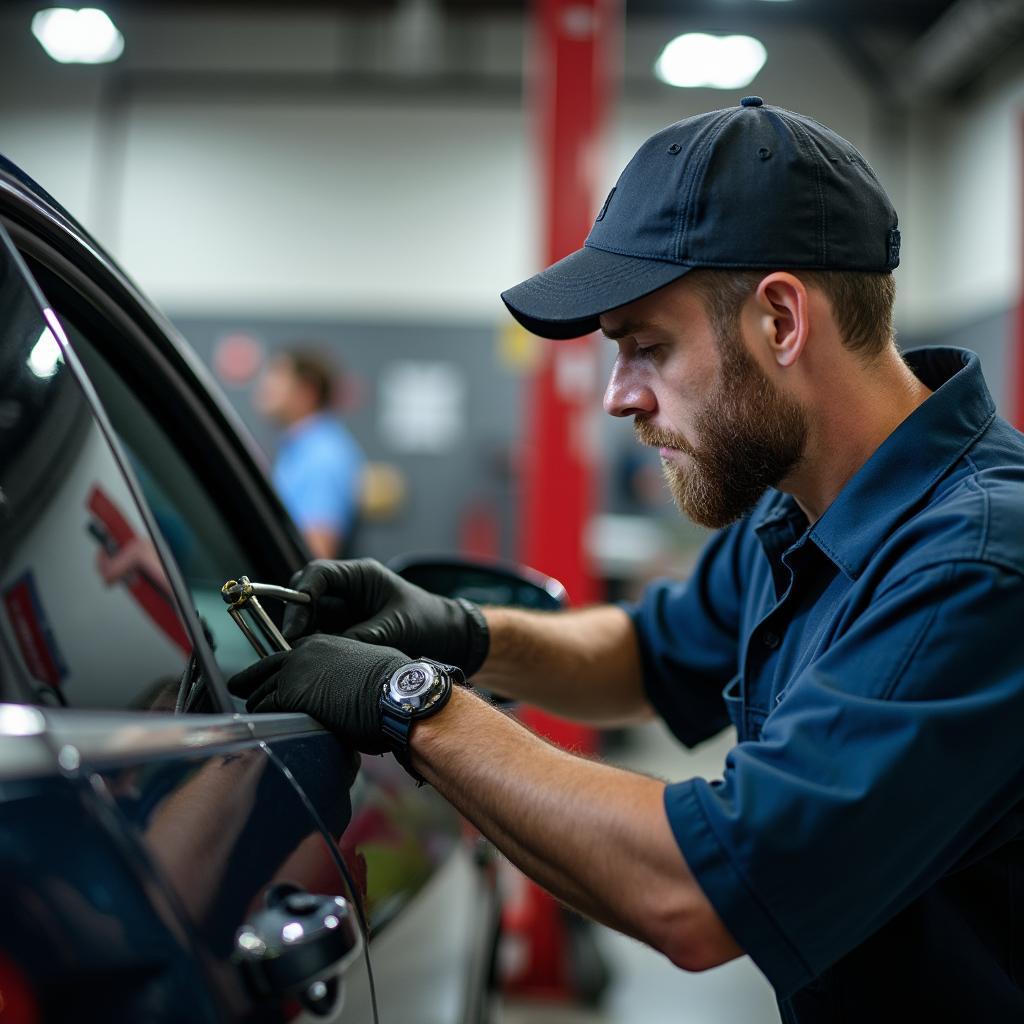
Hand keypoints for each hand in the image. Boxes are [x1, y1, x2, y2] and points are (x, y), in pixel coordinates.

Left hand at [227, 634, 411, 753]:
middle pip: (264, 671)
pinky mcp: (291, 693)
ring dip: (257, 708)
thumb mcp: (363, 667)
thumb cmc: (392, 685)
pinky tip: (261, 731)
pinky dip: (262, 721)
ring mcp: (294, 672)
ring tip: (250, 720)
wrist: (396, 693)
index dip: (270, 672)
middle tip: (239, 694)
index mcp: (321, 644)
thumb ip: (341, 674)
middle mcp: (303, 652)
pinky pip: (265, 709)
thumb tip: (342, 691)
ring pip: (260, 692)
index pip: (283, 657)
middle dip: (251, 686)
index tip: (259, 681)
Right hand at [281, 559, 489, 675]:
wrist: (451, 640)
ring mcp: (346, 611)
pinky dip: (315, 648)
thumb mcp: (397, 628)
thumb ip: (362, 637)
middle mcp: (349, 590)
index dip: (301, 595)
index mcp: (362, 576)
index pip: (318, 574)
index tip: (295, 624)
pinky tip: (314, 663)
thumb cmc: (430, 623)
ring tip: (301, 657)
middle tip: (293, 645)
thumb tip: (327, 651)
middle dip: (297, 618)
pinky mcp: (347, 632)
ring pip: (310, 619)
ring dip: (303, 635)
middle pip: (306, 595)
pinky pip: (322, 637)